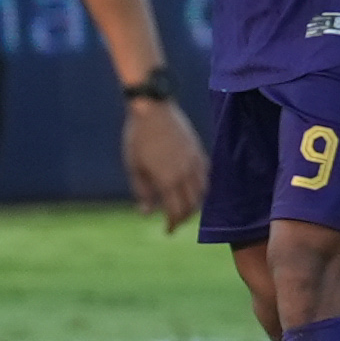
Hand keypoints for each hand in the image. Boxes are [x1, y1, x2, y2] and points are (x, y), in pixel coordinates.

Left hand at [120, 90, 207, 229]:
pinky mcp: (197, 149)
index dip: (173, 224)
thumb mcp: (134, 167)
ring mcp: (194, 160)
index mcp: (168, 180)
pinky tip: (193, 186)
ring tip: (185, 207)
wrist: (152, 108)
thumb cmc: (137, 138)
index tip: (168, 231)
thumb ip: (142, 192)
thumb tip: (147, 213)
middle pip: (192, 204)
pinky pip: (205, 174)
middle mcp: (185, 173)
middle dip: (185, 217)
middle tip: (175, 222)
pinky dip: (201, 185)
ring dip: (195, 203)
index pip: (176, 211)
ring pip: (203, 190)